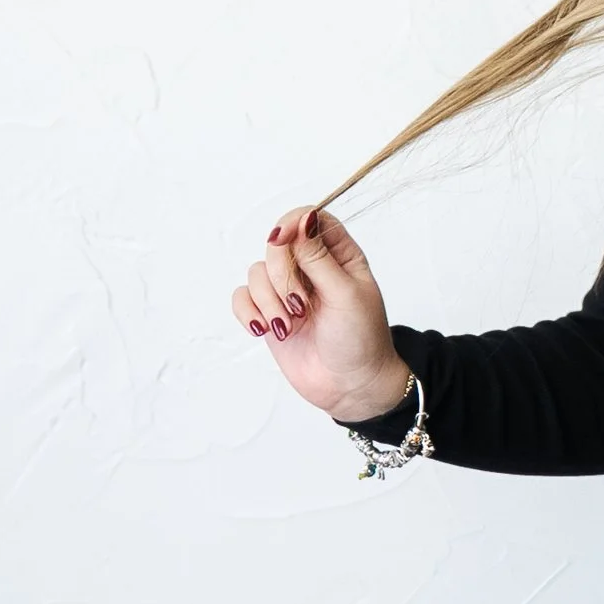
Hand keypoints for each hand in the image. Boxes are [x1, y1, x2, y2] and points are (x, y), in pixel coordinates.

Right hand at [230, 208, 410, 423]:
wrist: (351, 386)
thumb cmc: (361, 340)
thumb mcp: (345, 294)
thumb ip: (318, 257)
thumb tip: (301, 219)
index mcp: (340, 255)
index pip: (309, 217)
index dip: (292, 224)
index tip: (282, 241)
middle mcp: (312, 268)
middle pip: (277, 244)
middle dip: (281, 275)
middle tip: (300, 306)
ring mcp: (288, 291)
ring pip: (257, 272)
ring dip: (268, 301)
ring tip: (289, 326)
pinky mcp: (270, 313)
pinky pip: (242, 297)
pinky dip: (248, 312)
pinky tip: (265, 330)